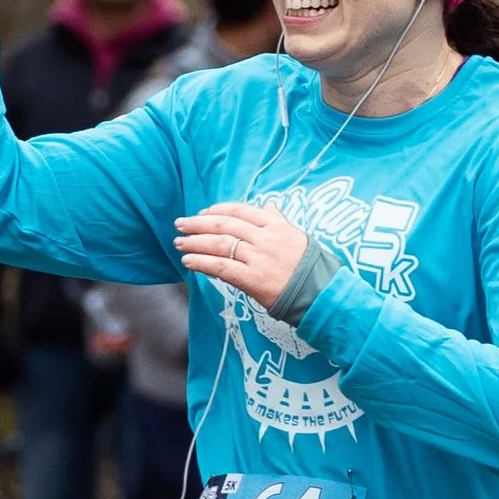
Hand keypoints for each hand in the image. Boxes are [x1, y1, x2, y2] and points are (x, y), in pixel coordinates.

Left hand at [173, 200, 309, 308]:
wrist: (319, 293)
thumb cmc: (309, 266)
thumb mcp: (297, 236)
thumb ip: (279, 220)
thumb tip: (270, 205)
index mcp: (275, 225)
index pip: (240, 211)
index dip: (217, 210)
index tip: (202, 213)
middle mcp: (264, 238)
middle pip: (224, 225)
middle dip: (198, 224)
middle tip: (180, 224)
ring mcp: (258, 258)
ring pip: (220, 244)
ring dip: (195, 242)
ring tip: (179, 243)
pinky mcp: (252, 279)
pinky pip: (221, 267)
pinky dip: (202, 263)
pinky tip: (188, 262)